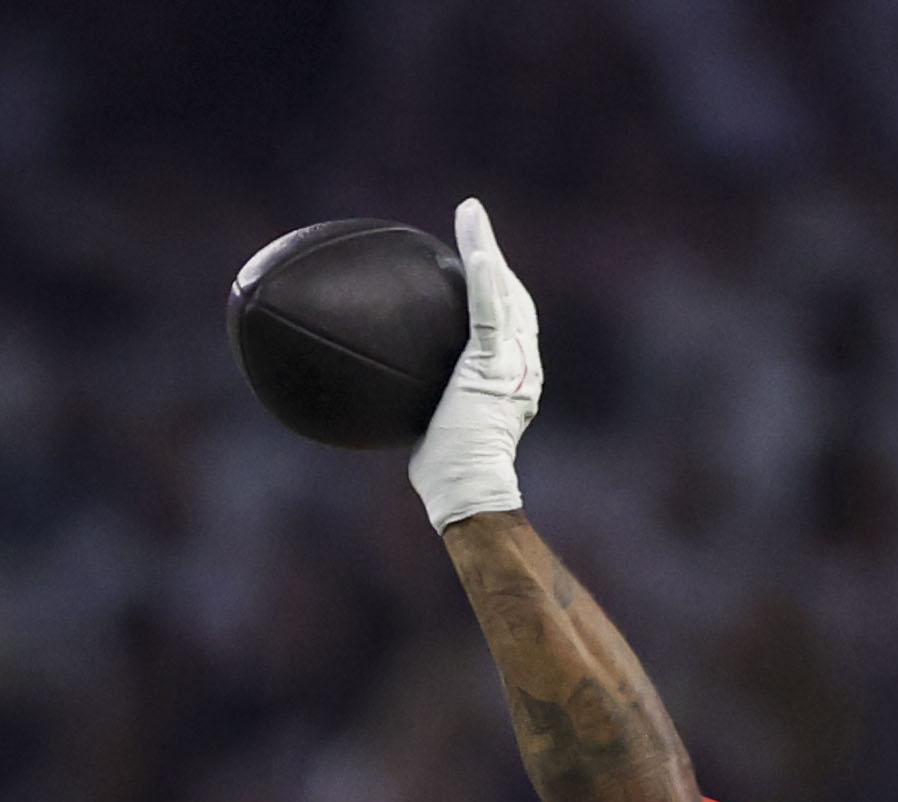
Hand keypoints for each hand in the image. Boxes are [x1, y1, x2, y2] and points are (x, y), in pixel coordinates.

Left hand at [410, 197, 544, 531]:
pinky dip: (486, 279)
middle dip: (492, 258)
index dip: (493, 290)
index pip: (503, 322)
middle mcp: (520, 361)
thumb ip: (416, 403)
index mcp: (508, 375)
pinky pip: (490, 313)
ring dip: (486, 248)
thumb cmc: (445, 477)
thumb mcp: (426, 430)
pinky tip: (475, 249)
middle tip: (471, 227)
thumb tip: (377, 396)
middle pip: (510, 295)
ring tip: (471, 214)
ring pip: (504, 291)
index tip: (473, 269)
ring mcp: (513, 360)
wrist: (467, 491)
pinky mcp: (497, 364)